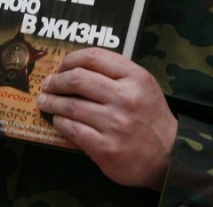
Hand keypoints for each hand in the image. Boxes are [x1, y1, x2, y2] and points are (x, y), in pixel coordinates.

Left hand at [37, 47, 176, 189]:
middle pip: (78, 79)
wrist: (167, 155)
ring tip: (45, 102)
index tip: (61, 66)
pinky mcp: (106, 148)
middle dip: (56, 81)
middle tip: (48, 84)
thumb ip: (116, 73)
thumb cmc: (151, 117)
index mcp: (135, 77)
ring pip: (71, 106)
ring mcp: (115, 123)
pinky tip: (58, 121)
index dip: (71, 59)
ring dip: (52, 102)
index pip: (94, 57)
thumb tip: (77, 67)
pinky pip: (73, 130)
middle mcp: (125, 97)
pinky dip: (60, 123)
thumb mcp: (144, 85)